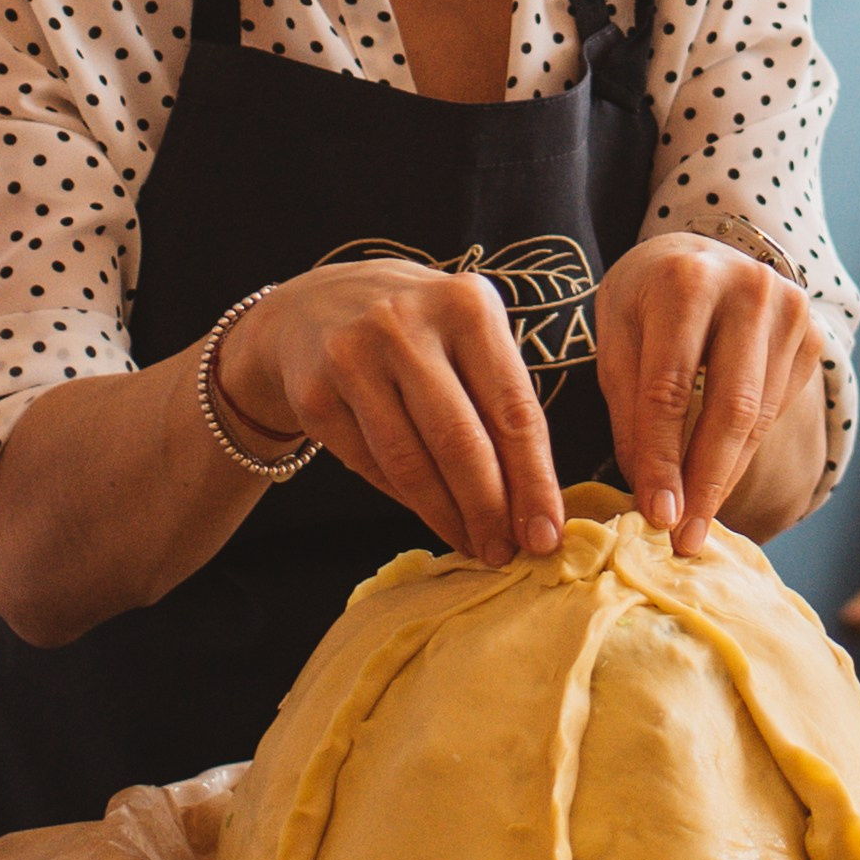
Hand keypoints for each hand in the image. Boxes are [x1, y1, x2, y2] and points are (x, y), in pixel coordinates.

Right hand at [216, 260, 564, 568]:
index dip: (534, 480)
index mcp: (467, 305)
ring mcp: (354, 356)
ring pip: (410, 463)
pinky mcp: (314, 393)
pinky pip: (371, 465)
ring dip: (447, 517)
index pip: (513, 408)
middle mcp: (408, 323)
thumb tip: (536, 502)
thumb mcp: (467, 336)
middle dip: (489, 510)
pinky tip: (429, 514)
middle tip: (507, 554)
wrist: (316, 306)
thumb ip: (501, 400)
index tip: (546, 533)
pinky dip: (405, 500)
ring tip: (473, 544)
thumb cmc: (420, 331)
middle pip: (460, 441)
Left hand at [594, 233, 825, 555]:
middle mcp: (751, 289)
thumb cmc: (646, 298)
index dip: (661, 459)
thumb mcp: (617, 335)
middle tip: (684, 538)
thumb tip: (651, 493)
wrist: (700, 253)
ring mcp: (791, 311)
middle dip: (706, 483)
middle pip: (731, 408)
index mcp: (687, 280)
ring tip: (697, 521)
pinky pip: (776, 411)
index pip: (670, 388)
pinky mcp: (812, 336)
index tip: (653, 515)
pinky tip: (718, 477)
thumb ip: (629, 407)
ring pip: (758, 418)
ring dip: (725, 477)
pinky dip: (744, 452)